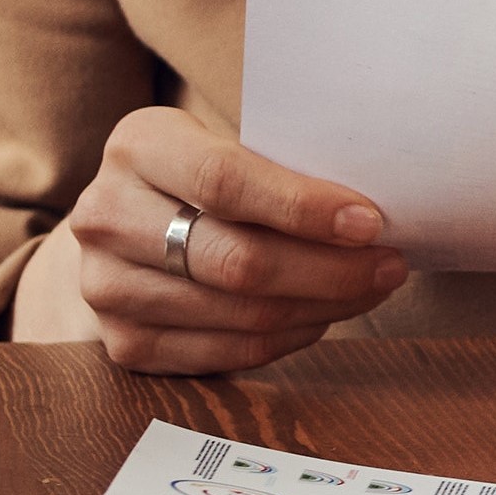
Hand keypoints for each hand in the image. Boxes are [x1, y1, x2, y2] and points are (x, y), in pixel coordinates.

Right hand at [59, 106, 407, 371]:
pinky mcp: (124, 343)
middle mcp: (106, 216)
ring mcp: (106, 286)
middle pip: (236, 260)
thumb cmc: (204, 175)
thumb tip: (373, 215)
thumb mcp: (226, 141)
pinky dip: (290, 337)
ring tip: (369, 289)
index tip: (370, 223)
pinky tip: (322, 315)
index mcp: (137, 146)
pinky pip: (228, 353)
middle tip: (389, 266)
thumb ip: (281, 166)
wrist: (131, 222)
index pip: (226, 182)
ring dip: (321, 307)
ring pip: (239, 313)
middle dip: (329, 269)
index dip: (304, 208)